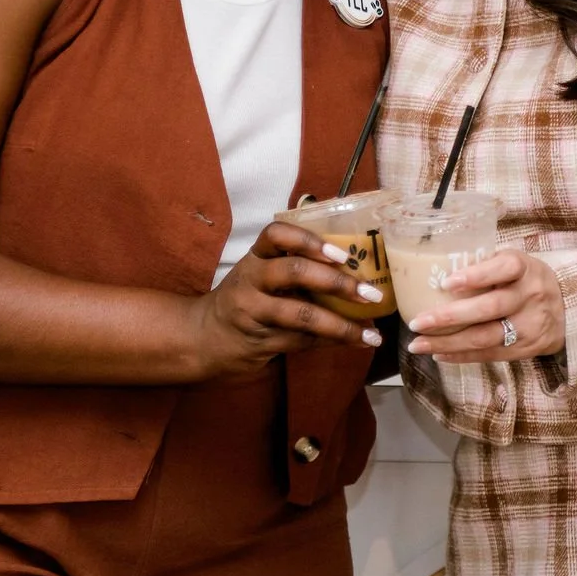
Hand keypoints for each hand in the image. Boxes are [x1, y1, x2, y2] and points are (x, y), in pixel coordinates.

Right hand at [186, 222, 386, 379]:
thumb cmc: (248, 298)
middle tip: (370, 292)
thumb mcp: (261, 274)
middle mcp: (252, 279)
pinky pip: (302, 340)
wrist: (204, 337)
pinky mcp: (259, 341)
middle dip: (337, 282)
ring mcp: (253, 311)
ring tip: (371, 333)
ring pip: (302, 315)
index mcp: (256, 256)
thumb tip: (358, 269)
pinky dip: (332, 341)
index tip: (340, 253)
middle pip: (294, 272)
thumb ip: (296, 266)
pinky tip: (356, 341)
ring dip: (341, 324)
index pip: (277, 234)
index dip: (309, 240)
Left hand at [404, 250, 565, 362]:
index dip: (476, 275)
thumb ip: (486, 264)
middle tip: (417, 322)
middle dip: (449, 317)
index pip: (504, 268)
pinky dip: (461, 355)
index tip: (447, 282)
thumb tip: (437, 269)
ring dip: (448, 342)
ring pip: (485, 337)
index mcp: (525, 268)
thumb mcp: (516, 263)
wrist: (569, 309)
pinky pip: (490, 354)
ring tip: (418, 344)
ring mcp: (529, 325)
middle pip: (489, 308)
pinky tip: (438, 353)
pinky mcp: (526, 348)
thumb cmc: (527, 280)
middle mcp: (529, 296)